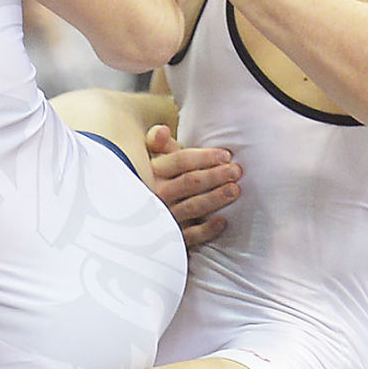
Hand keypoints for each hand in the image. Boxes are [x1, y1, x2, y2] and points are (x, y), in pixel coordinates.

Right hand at [147, 123, 241, 248]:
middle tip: (236, 171)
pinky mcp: (168, 238)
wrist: (131, 221)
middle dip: (216, 175)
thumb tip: (163, 131)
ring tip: (235, 190)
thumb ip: (157, 143)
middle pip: (190, 182)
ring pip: (193, 207)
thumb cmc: (150, 180)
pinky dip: (207, 230)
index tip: (227, 155)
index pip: (181, 160)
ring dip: (215, 198)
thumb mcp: (149, 159)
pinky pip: (189, 235)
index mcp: (152, 171)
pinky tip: (222, 222)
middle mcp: (156, 194)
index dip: (206, 157)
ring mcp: (162, 217)